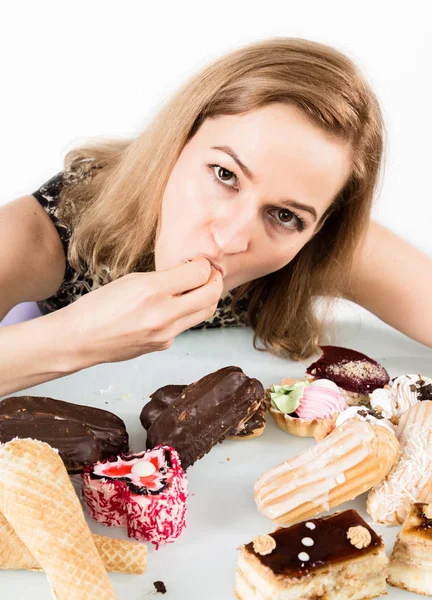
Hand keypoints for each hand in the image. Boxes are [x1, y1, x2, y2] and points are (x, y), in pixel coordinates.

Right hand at [60, 257, 222, 366]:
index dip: (205, 264)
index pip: (199, 273)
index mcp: (152, 290)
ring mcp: (165, 334)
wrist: (80, 340)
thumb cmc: (98, 306)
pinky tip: (173, 307)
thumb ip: (164, 277)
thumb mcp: (130, 280)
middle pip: (210, 295)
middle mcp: (163, 314)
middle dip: (215, 281)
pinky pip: (184, 326)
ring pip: (203, 313)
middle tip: (211, 274)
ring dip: (206, 298)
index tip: (201, 261)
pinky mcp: (163, 346)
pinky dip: (185, 314)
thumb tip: (191, 272)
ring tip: (198, 288)